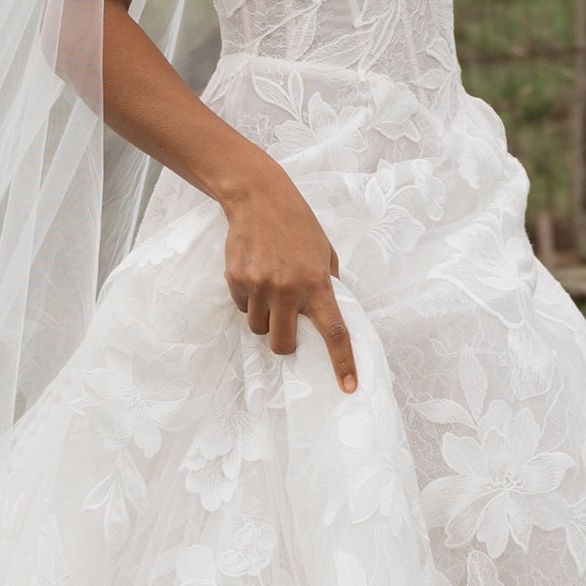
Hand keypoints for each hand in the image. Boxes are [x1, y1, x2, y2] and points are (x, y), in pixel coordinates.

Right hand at [219, 161, 357, 389]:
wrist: (259, 198)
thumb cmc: (298, 225)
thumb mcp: (325, 253)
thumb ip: (328, 285)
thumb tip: (326, 316)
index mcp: (317, 284)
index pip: (334, 332)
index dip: (342, 363)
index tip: (349, 387)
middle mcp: (288, 289)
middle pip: (283, 344)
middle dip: (284, 342)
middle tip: (285, 323)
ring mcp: (259, 286)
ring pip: (258, 328)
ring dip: (264, 317)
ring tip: (268, 285)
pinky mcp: (236, 280)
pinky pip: (240, 307)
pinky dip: (247, 299)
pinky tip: (253, 274)